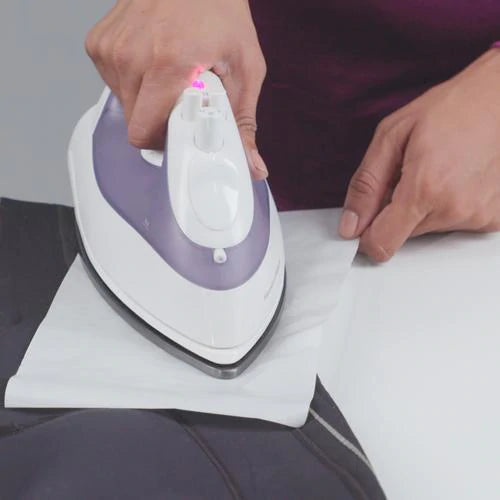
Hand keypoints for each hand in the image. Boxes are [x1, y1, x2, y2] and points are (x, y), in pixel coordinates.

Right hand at [85, 0, 267, 177]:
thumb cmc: (220, 10)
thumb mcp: (245, 68)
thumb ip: (243, 122)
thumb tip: (251, 165)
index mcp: (167, 64)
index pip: (144, 134)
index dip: (166, 142)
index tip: (184, 132)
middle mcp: (131, 55)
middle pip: (135, 124)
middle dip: (160, 123)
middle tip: (183, 99)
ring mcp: (111, 48)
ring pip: (124, 106)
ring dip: (148, 102)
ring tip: (171, 75)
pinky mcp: (99, 43)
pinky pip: (113, 85)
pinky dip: (134, 83)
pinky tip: (153, 62)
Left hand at [339, 49, 499, 260]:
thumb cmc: (450, 109)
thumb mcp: (391, 136)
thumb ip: (366, 185)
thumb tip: (350, 226)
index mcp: (425, 189)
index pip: (381, 244)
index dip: (366, 235)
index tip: (365, 221)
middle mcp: (454, 209)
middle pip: (402, 235)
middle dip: (395, 211)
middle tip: (409, 175)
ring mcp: (478, 216)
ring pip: (426, 230)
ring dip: (421, 208)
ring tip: (437, 172)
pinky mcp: (493, 219)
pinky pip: (452, 225)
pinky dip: (446, 208)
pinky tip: (456, 180)